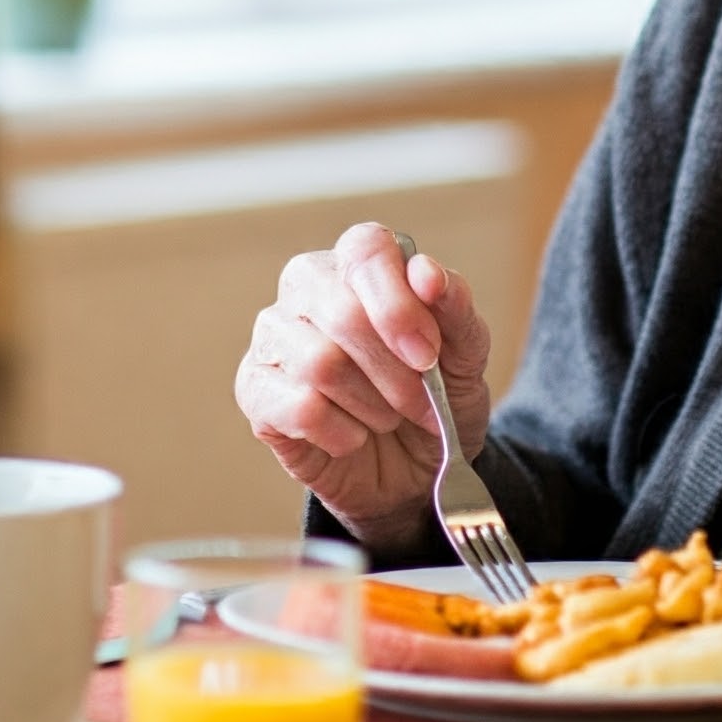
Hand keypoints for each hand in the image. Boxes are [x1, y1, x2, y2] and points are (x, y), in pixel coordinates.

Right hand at [234, 222, 492, 551]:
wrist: (415, 469)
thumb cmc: (438, 396)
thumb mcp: (467, 354)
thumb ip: (455, 306)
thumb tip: (426, 272)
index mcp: (358, 263)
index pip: (365, 251)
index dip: (399, 306)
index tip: (428, 355)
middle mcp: (307, 287)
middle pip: (342, 312)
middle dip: (393, 370)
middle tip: (420, 402)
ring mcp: (273, 336)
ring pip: (320, 364)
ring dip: (372, 404)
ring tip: (387, 417)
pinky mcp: (255, 389)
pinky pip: (299, 408)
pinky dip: (342, 434)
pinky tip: (354, 437)